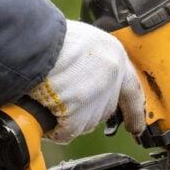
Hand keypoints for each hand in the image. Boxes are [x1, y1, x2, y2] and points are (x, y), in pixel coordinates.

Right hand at [28, 19, 145, 143]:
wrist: (32, 42)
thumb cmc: (48, 36)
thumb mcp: (82, 41)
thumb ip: (92, 60)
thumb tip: (85, 75)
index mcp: (114, 57)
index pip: (132, 91)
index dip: (135, 111)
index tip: (137, 126)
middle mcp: (111, 80)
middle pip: (104, 109)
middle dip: (85, 109)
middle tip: (64, 100)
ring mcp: (96, 100)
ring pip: (85, 122)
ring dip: (67, 116)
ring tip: (47, 95)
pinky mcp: (78, 117)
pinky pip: (67, 132)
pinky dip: (54, 127)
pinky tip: (43, 109)